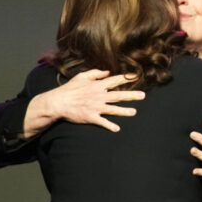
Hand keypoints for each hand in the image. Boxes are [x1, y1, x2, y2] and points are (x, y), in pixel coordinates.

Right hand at [23, 69, 144, 137]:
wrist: (58, 102)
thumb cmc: (69, 89)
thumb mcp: (81, 77)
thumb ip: (95, 73)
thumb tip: (107, 72)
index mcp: (97, 86)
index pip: (115, 81)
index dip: (126, 78)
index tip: (136, 77)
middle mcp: (99, 96)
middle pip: (119, 95)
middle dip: (132, 95)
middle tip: (143, 95)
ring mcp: (96, 107)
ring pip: (113, 109)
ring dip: (125, 111)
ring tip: (134, 112)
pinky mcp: (91, 117)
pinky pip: (102, 122)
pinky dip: (109, 126)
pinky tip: (117, 129)